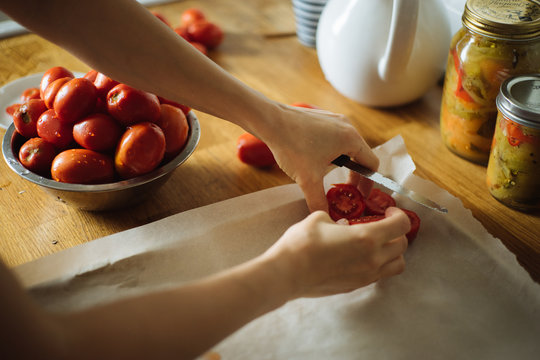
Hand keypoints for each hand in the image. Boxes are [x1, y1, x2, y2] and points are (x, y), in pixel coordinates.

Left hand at [257, 104, 378, 211]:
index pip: (372, 164)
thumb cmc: (291, 145)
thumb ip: (319, 201)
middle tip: (346, 191)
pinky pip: (334, 137)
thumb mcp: (308, 179)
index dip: (368, 183)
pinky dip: (332, 152)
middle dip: (354, 175)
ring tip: (328, 176)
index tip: (360, 195)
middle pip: (360, 155)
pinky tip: (315, 160)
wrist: (270, 121)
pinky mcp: (322, 117)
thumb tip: (324, 215)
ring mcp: (334, 119)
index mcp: (351, 139)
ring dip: (342, 164)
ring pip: (347, 146)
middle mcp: (347, 125)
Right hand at [262, 207, 408, 298]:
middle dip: (397, 233)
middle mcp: (372, 258)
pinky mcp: (355, 286)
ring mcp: (365, 276)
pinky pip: (378, 276)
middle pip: (403, 246)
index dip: (399, 214)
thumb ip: (337, 220)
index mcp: (367, 237)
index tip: (389, 211)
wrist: (287, 272)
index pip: (401, 225)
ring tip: (378, 244)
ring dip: (393, 253)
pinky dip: (379, 265)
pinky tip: (361, 257)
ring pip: (396, 265)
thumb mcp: (319, 219)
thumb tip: (343, 224)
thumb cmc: (302, 244)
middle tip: (384, 226)